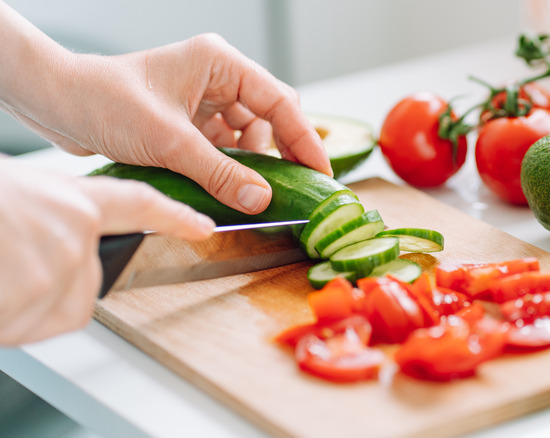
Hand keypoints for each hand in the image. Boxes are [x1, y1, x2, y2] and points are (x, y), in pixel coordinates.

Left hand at [0, 6, 331, 214]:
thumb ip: (220, 172)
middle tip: (297, 189)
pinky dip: (230, 170)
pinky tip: (232, 188)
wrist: (58, 105)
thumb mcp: (170, 142)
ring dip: (252, 166)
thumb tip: (261, 199)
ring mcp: (204, 101)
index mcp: (220, 63)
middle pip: (269, 119)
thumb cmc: (106, 101)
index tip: (322, 172)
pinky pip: (225, 149)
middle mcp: (217, 78)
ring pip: (248, 138)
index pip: (280, 101)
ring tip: (255, 193)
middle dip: (281, 155)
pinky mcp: (191, 122)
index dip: (305, 139)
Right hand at [0, 160, 214, 345]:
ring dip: (18, 304)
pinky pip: (25, 325)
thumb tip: (50, 244)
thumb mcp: (15, 197)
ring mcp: (57, 264)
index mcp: (69, 198)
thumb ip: (48, 220)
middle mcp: (74, 230)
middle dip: (51, 289)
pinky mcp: (35, 294)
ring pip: (53, 308)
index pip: (139, 204)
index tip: (203, 225)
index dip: (174, 216)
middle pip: (87, 284)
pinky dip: (4, 317)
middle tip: (9, 268)